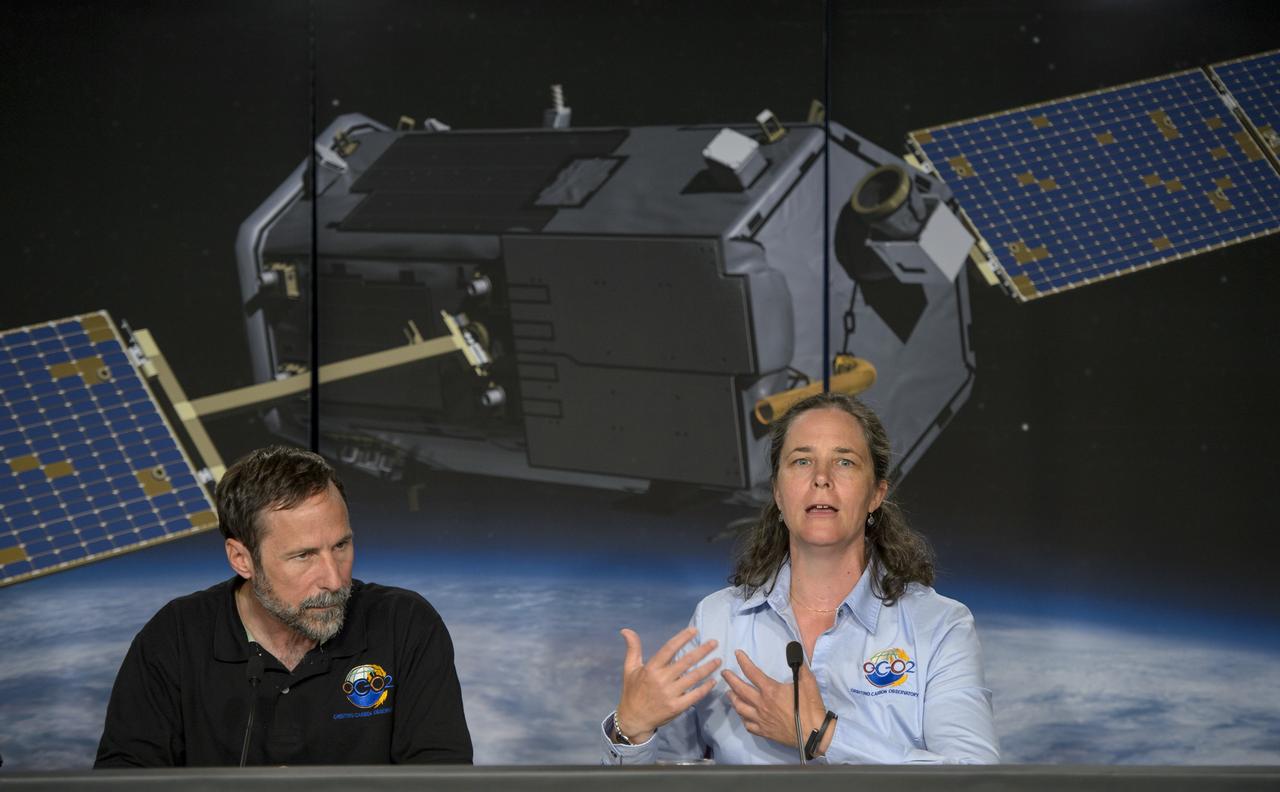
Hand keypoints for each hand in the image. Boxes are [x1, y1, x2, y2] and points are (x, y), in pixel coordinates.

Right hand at [615, 626, 720, 742]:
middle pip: (686, 661)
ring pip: (693, 677)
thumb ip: (633, 648)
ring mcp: (670, 694)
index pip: (669, 649)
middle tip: (714, 643)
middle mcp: (661, 680)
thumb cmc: (632, 691)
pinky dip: (705, 687)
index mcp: (651, 668)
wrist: (633, 719)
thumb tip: (626, 630)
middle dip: (702, 651)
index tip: (694, 630)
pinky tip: (713, 680)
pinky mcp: (677, 707)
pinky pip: (695, 695)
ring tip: (718, 660)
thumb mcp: (629, 669)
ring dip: (708, 668)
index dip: (682, 638)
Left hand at [722, 649, 827, 752]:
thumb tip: (796, 653)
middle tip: (724, 673)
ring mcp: (760, 719)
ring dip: (732, 698)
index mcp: (770, 690)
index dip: (743, 661)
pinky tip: (742, 714)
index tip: (737, 654)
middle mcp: (761, 704)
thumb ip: (800, 667)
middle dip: (730, 679)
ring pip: (739, 707)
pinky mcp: (763, 731)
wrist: (813, 733)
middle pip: (739, 689)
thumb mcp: (808, 682)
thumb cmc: (810, 707)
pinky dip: (742, 717)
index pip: (752, 672)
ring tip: (729, 693)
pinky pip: (747, 724)